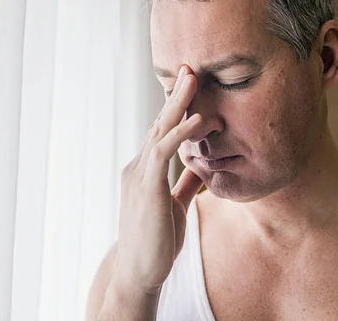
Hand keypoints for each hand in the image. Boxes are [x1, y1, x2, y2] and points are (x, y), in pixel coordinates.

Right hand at [113, 65, 203, 292]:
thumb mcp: (174, 204)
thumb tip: (199, 165)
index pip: (161, 131)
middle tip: (189, 67)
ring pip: (159, 129)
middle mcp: (138, 166)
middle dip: (175, 94)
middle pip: (159, 122)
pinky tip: (197, 118)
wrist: (139, 270)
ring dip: (178, 103)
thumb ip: (184, 183)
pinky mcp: (147, 186)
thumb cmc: (156, 240)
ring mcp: (139, 174)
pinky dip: (180, 133)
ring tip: (193, 78)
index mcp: (145, 170)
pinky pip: (163, 152)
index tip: (190, 86)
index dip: (175, 108)